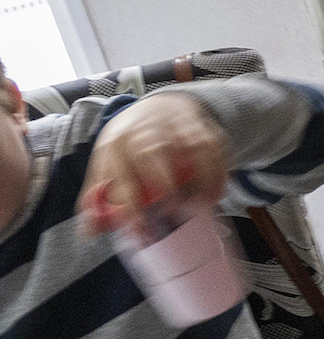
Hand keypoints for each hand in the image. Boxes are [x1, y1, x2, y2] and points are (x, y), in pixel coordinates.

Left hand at [79, 94, 229, 235]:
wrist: (158, 105)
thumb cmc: (129, 144)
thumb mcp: (107, 162)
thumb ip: (97, 197)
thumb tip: (90, 232)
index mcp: (115, 142)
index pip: (120, 175)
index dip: (129, 206)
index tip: (140, 232)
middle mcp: (144, 129)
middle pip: (153, 153)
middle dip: (165, 185)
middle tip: (173, 214)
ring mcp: (175, 123)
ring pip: (192, 147)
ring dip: (201, 178)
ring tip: (202, 206)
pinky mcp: (201, 123)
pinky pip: (214, 146)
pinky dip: (219, 171)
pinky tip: (216, 193)